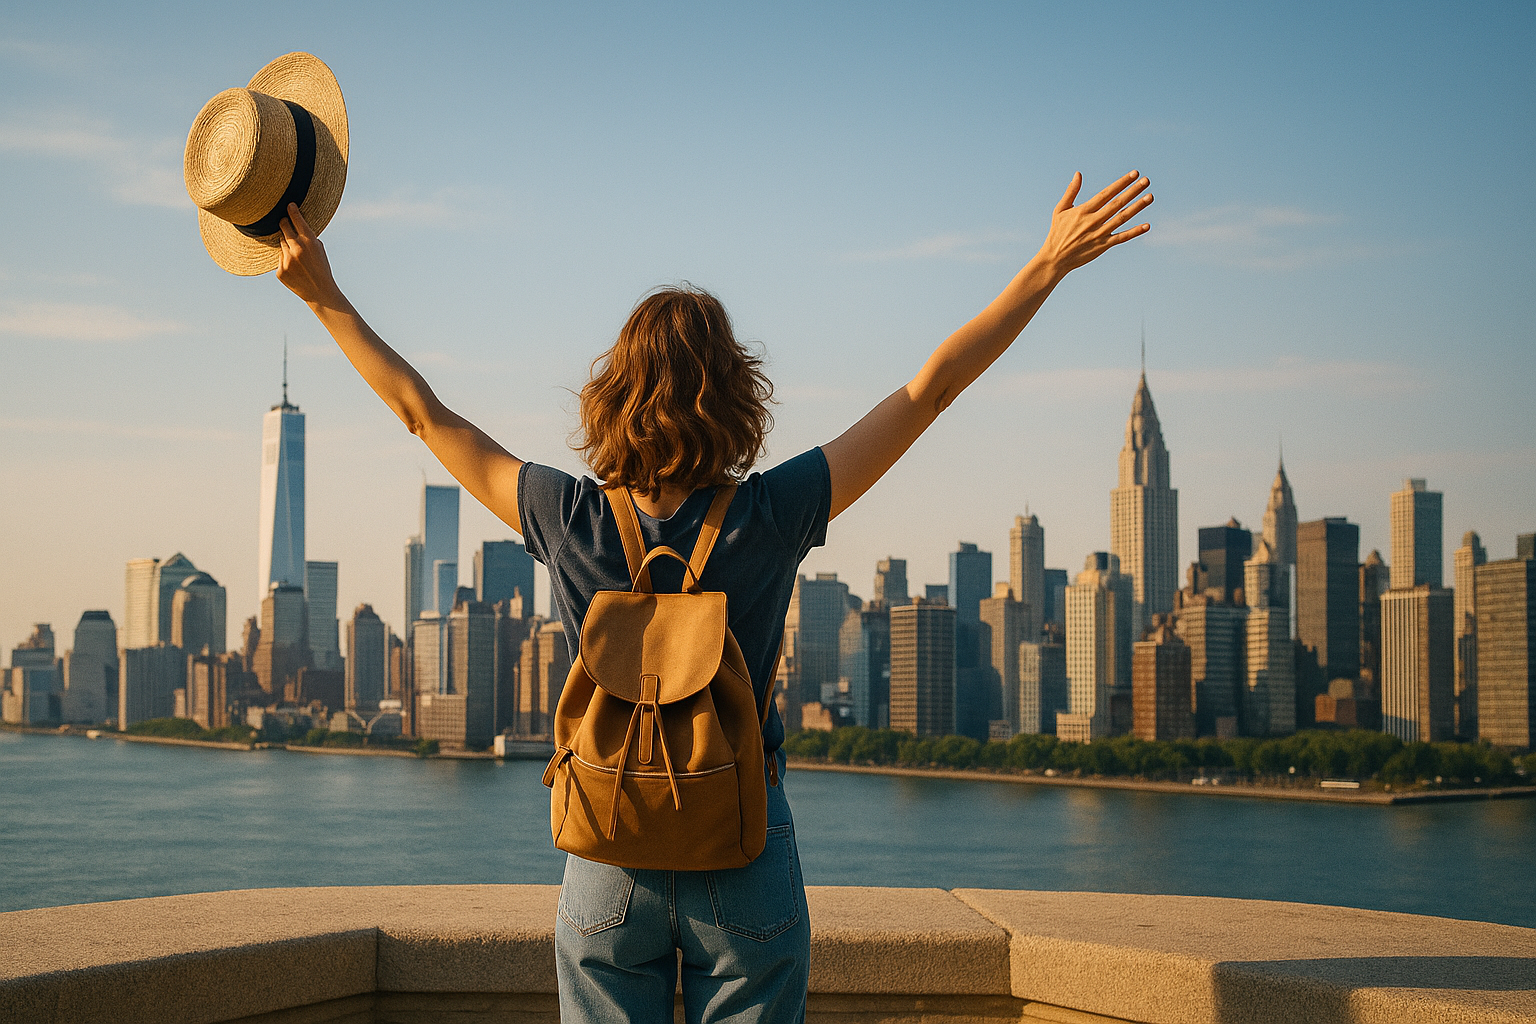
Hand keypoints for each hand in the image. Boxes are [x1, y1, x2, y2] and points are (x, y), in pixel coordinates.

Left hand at [276, 203, 345, 308]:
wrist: (320, 292)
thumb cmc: (321, 268)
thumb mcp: (320, 250)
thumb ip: (308, 238)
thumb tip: (294, 225)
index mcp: (310, 242)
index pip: (298, 220)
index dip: (292, 211)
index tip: (289, 204)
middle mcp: (297, 249)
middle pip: (284, 228)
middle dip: (284, 223)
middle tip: (283, 221)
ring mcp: (287, 260)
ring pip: (281, 244)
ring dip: (287, 246)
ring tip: (298, 257)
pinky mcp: (280, 270)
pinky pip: (279, 258)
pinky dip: (285, 261)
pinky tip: (295, 270)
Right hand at [1035, 170, 1151, 277]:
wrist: (1055, 258)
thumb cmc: (1057, 232)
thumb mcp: (1060, 210)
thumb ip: (1071, 192)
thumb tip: (1078, 174)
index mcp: (1083, 210)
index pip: (1106, 193)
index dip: (1121, 183)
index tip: (1134, 174)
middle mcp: (1093, 221)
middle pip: (1117, 203)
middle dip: (1133, 191)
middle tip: (1146, 181)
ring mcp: (1099, 234)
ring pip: (1122, 218)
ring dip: (1137, 207)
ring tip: (1150, 197)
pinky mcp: (1103, 246)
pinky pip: (1121, 238)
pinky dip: (1134, 232)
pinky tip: (1147, 225)